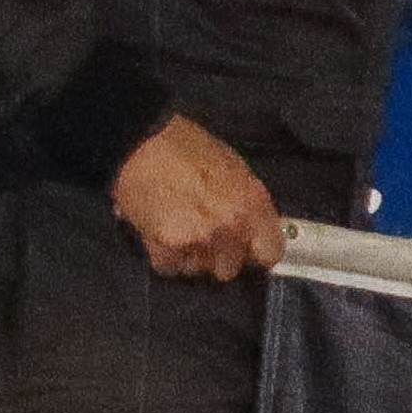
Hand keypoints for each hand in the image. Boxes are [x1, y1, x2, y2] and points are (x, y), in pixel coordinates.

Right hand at [110, 116, 285, 280]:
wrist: (141, 143)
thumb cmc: (185, 147)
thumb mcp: (233, 169)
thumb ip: (245, 204)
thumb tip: (251, 227)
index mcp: (254, 204)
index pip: (270, 253)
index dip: (255, 252)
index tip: (245, 248)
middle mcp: (233, 227)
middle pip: (231, 268)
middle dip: (217, 256)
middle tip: (202, 234)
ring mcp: (201, 239)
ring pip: (198, 269)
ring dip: (189, 256)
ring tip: (178, 229)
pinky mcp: (168, 248)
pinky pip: (170, 267)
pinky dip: (164, 255)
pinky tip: (160, 231)